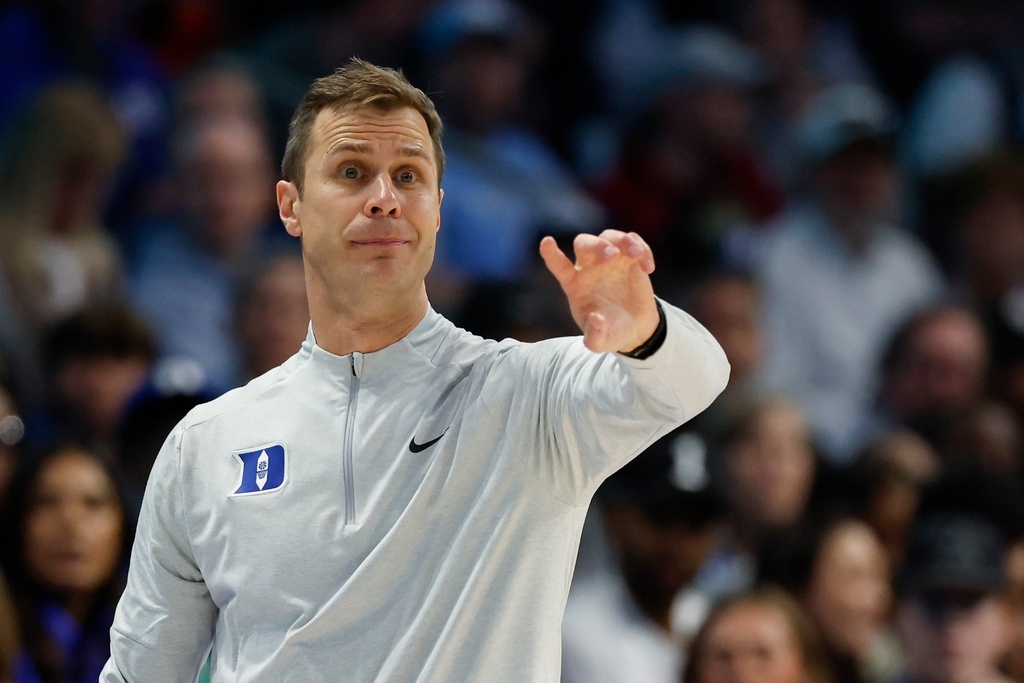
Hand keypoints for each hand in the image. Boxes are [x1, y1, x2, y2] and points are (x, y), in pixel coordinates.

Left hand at [539, 230, 659, 352]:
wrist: (635, 329)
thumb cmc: (610, 332)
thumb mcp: (599, 342)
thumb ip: (595, 335)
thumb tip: (596, 318)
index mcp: (574, 284)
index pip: (558, 265)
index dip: (550, 253)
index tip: (546, 242)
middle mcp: (589, 268)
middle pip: (584, 243)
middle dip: (597, 245)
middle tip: (612, 256)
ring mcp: (610, 260)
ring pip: (609, 236)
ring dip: (622, 241)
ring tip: (635, 255)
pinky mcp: (630, 258)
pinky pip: (633, 241)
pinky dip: (642, 249)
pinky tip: (648, 268)